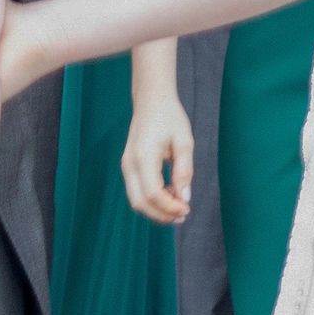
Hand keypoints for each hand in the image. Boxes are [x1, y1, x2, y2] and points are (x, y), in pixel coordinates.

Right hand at [120, 89, 194, 224]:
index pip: (153, 194)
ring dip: (156, 209)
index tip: (187, 208)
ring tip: (179, 206)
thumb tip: (184, 199)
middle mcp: (130, 163)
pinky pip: (137, 191)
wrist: (151, 99)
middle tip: (184, 214)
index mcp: (143, 156)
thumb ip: (184, 171)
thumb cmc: (170, 117)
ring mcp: (126, 165)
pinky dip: (152, 200)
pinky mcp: (128, 165)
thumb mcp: (184, 141)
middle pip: (140, 203)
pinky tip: (170, 194)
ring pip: (136, 200)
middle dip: (162, 215)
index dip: (169, 207)